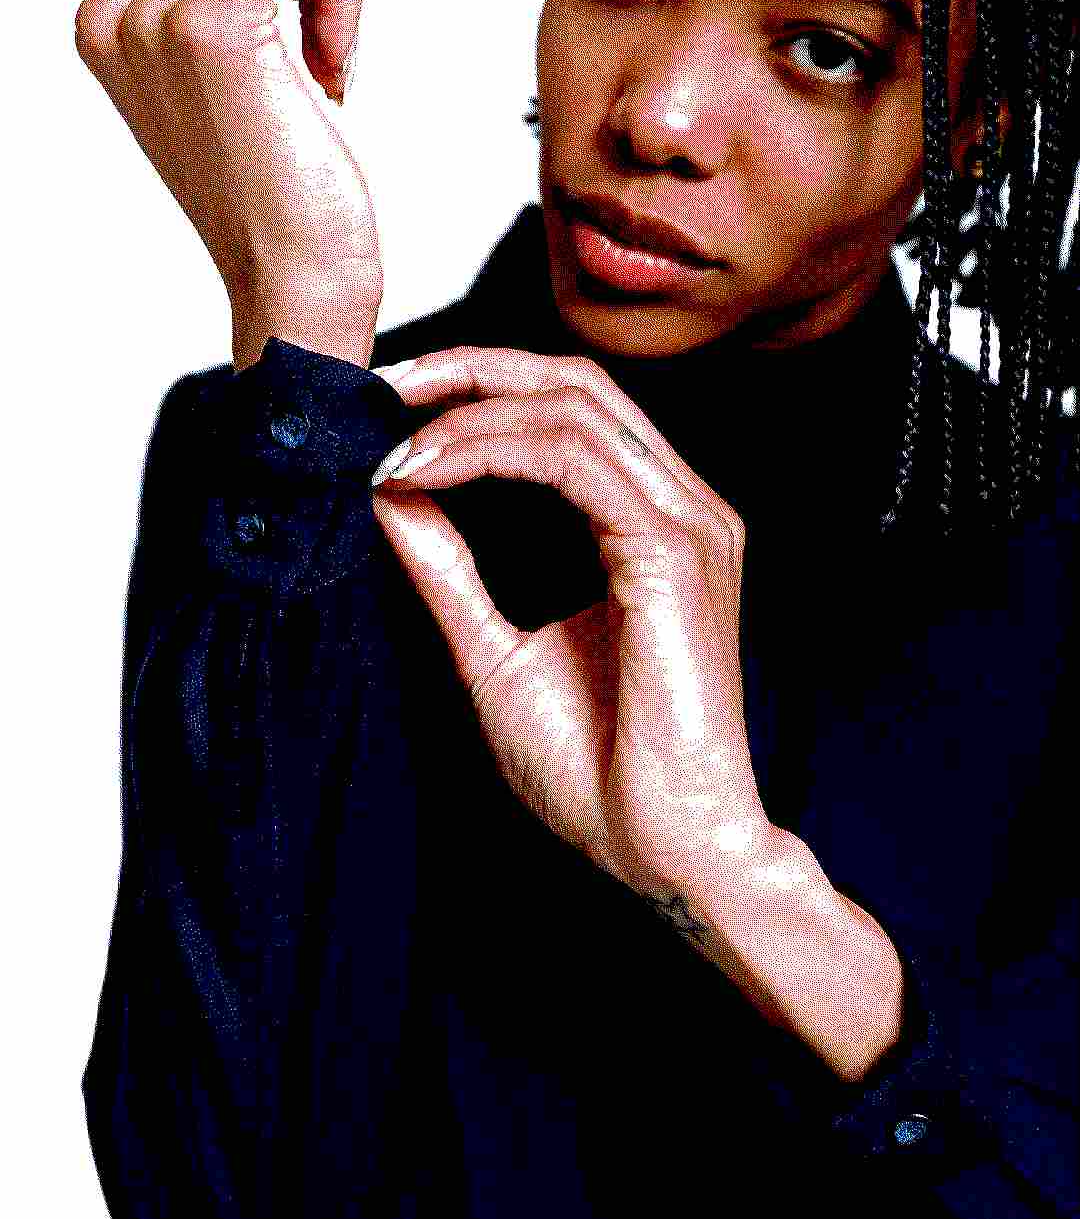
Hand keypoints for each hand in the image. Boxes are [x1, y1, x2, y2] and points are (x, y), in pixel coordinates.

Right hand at [74, 0, 381, 367]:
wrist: (291, 283)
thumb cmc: (277, 200)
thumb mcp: (218, 85)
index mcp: (104, 20)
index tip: (294, 56)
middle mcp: (114, 11)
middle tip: (321, 63)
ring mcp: (155, 15)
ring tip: (327, 65)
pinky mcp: (212, 23)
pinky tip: (335, 63)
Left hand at [369, 346, 772, 910]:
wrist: (663, 848)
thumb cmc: (601, 770)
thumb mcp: (494, 651)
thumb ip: (449, 569)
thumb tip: (392, 494)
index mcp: (652, 525)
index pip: (570, 409)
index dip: (478, 387)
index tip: (391, 408)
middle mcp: (683, 508)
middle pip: (575, 382)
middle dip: (469, 370)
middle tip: (382, 389)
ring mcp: (689, 524)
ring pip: (573, 408)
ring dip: (468, 412)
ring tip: (392, 443)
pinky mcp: (675, 553)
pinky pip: (576, 460)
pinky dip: (491, 449)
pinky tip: (427, 470)